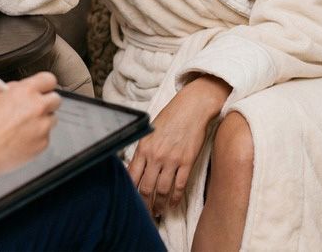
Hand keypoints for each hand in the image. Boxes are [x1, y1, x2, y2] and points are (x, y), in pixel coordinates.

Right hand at [0, 71, 60, 177]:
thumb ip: (10, 90)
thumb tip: (19, 88)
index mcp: (25, 91)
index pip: (49, 80)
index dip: (44, 85)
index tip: (42, 89)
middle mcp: (37, 107)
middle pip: (56, 99)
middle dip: (46, 103)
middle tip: (34, 109)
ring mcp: (42, 127)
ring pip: (51, 120)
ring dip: (41, 122)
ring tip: (20, 129)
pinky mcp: (42, 144)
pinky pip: (45, 137)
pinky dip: (36, 139)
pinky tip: (18, 141)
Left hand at [128, 76, 229, 215]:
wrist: (192, 107)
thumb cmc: (171, 116)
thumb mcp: (150, 131)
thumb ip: (143, 150)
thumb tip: (135, 170)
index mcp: (144, 147)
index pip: (132, 177)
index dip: (129, 193)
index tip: (129, 202)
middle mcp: (156, 156)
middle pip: (146, 188)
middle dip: (144, 205)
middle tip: (144, 214)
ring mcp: (172, 160)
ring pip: (162, 191)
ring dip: (159, 205)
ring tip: (158, 212)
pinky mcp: (187, 162)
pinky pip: (179, 186)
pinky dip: (175, 198)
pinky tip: (172, 204)